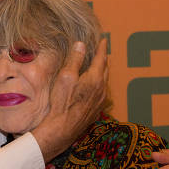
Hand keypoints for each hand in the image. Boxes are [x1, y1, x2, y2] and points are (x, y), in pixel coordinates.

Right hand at [31, 39, 107, 162]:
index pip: (101, 58)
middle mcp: (102, 89)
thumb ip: (75, 60)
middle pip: (106, 69)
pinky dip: (99, 84)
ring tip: (98, 66)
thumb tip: (81, 44)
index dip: (102, 48)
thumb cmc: (62, 102)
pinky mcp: (97, 110)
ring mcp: (101, 101)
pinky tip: (94, 85)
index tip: (104, 40)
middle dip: (104, 59)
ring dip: (102, 72)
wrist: (62, 129)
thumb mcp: (66, 76)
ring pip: (105, 81)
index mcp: (95, 78)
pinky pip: (102, 92)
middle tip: (101, 51)